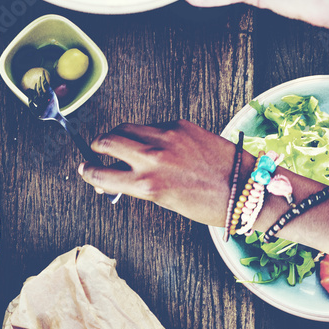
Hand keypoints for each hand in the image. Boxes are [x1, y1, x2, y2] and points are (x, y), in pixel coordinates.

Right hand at [78, 119, 236, 223]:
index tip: (84, 169)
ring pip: (127, 127)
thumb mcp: (165, 201)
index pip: (101, 173)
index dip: (88, 171)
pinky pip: (152, 125)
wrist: (244, 187)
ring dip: (118, 134)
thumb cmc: (208, 203)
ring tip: (119, 142)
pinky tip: (153, 143)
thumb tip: (119, 177)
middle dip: (97, 146)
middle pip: (108, 140)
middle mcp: (152, 158)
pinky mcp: (180, 125)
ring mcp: (166, 137)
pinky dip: (146, 133)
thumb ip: (138, 186)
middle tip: (96, 150)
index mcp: (146, 185)